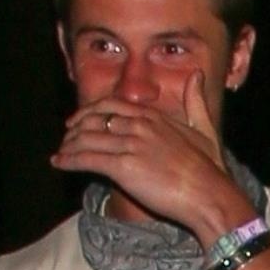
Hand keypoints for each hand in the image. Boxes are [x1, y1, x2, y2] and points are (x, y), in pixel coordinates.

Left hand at [50, 74, 242, 240]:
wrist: (209, 194)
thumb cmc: (210, 168)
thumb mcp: (205, 129)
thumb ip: (196, 101)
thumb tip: (197, 75)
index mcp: (152, 116)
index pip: (111, 105)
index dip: (91, 111)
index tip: (79, 119)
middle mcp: (138, 125)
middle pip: (94, 120)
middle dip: (75, 128)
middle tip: (66, 137)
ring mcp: (129, 145)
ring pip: (87, 139)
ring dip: (69, 146)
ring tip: (60, 154)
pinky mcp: (123, 167)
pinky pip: (88, 159)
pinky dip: (69, 160)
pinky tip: (59, 163)